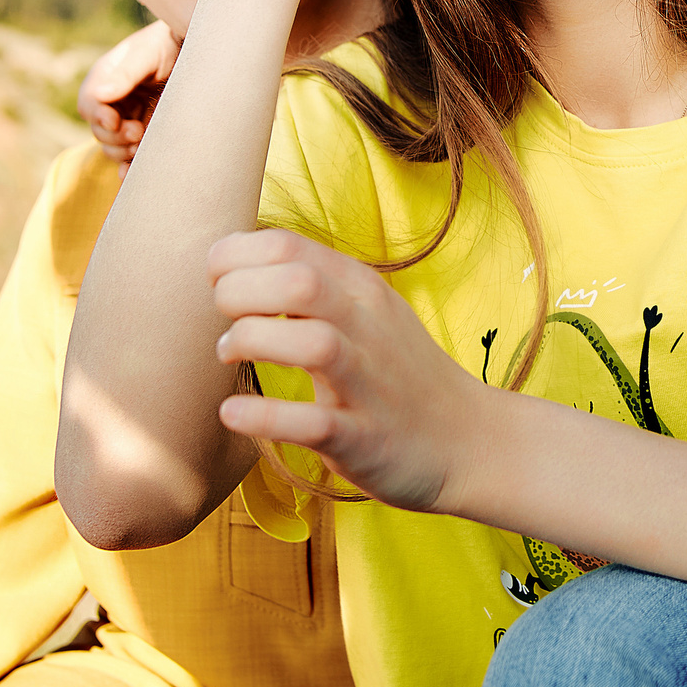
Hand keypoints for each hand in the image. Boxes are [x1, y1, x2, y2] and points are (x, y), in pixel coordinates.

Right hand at [77, 21, 180, 163]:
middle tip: (138, 132)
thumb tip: (100, 95)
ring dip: (124, 151)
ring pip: (113, 146)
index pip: (89, 104)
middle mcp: (113, 101)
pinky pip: (130, 156)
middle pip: (99, 131)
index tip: (114, 121)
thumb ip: (126, 74)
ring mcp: (128, 118)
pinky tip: (131, 176)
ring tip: (143, 143)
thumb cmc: (169, 43)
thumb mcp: (148, 54)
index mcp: (106, 79)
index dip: (98, 115)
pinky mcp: (145, 132)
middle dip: (116, 136)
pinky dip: (129, 167)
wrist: (198, 50)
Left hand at [209, 229, 489, 513]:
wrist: (470, 441)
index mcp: (361, 288)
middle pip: (297, 281)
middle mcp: (368, 326)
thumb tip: (239, 266)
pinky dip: (264, 416)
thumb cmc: (398, 375)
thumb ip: (313, 285)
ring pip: (311, 342)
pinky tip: (232, 412)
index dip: (234, 256)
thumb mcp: (367, 313)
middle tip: (223, 317)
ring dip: (253, 341)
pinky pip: (312, 422)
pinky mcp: (364, 437)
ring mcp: (369, 382)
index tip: (216, 280)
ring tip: (229, 352)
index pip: (287, 244)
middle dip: (238, 291)